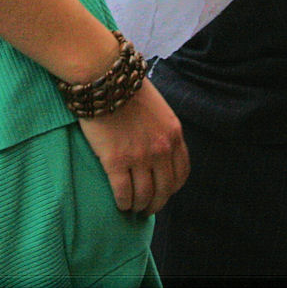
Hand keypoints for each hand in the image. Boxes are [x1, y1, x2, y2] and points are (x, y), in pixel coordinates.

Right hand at [76, 79, 189, 216]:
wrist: (106, 78)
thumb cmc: (127, 89)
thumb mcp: (159, 109)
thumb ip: (162, 131)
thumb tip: (158, 149)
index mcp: (173, 135)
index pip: (181, 173)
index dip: (172, 189)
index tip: (163, 193)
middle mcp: (161, 149)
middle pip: (164, 190)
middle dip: (156, 204)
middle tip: (147, 209)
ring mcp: (139, 157)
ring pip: (144, 195)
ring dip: (139, 206)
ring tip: (132, 208)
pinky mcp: (116, 161)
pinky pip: (123, 192)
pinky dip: (123, 203)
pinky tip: (119, 204)